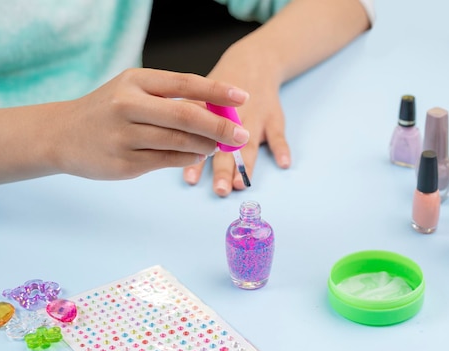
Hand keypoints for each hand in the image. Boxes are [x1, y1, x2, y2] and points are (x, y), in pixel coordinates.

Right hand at [53, 68, 250, 179]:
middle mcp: (128, 105)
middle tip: (241, 134)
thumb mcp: (132, 92)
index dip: (218, 90)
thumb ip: (169, 98)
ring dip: (205, 145)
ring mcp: (124, 136)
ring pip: (178, 141)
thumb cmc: (106, 111)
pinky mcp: (123, 163)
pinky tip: (196, 156)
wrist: (62, 135)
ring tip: (217, 145)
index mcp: (135, 81)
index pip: (185, 83)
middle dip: (220, 126)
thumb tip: (215, 109)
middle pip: (186, 114)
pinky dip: (188, 159)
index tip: (243, 97)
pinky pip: (166, 161)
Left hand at [182, 45, 290, 196]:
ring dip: (246, 166)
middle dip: (222, 170)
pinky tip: (284, 164)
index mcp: (210, 114)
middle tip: (219, 190)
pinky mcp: (274, 119)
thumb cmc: (220, 91)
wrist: (254, 62)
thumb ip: (185, 124)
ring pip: (250, 145)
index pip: (200, 140)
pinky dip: (282, 149)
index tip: (190, 180)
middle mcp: (232, 119)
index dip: (195, 160)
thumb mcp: (199, 98)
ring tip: (240, 185)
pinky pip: (278, 135)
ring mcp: (255, 119)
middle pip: (226, 148)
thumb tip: (164, 150)